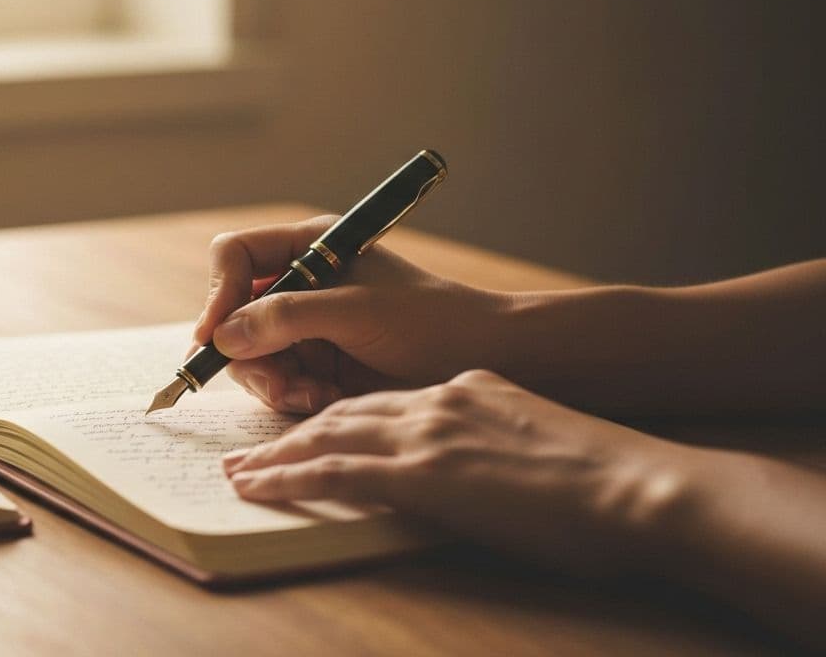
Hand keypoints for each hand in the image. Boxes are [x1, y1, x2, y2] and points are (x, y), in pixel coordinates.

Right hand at [194, 217, 512, 413]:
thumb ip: (287, 317)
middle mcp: (299, 283)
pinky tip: (323, 400)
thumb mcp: (356, 311)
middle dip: (250, 353)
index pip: (235, 257)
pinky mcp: (315, 364)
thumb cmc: (432, 320)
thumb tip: (223, 336)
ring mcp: (305, 326)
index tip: (217, 336)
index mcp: (310, 247)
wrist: (482, 360)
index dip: (220, 293)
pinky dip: (292, 396)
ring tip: (312, 395)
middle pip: (233, 314)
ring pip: (250, 355)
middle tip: (277, 384)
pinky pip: (276, 382)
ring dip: (274, 381)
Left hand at [222, 370, 697, 575]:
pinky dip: (285, 475)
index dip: (340, 416)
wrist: (635, 486)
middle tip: (252, 448)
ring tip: (238, 471)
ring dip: (275, 453)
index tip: (311, 431)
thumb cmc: (606, 481)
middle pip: (345, 409)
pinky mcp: (420, 472)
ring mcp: (427, 433)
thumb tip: (480, 471)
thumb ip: (495, 445)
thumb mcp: (540, 444)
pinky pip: (333, 470)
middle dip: (293, 429)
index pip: (385, 400)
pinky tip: (254, 486)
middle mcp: (439, 400)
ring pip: (328, 433)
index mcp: (468, 388)